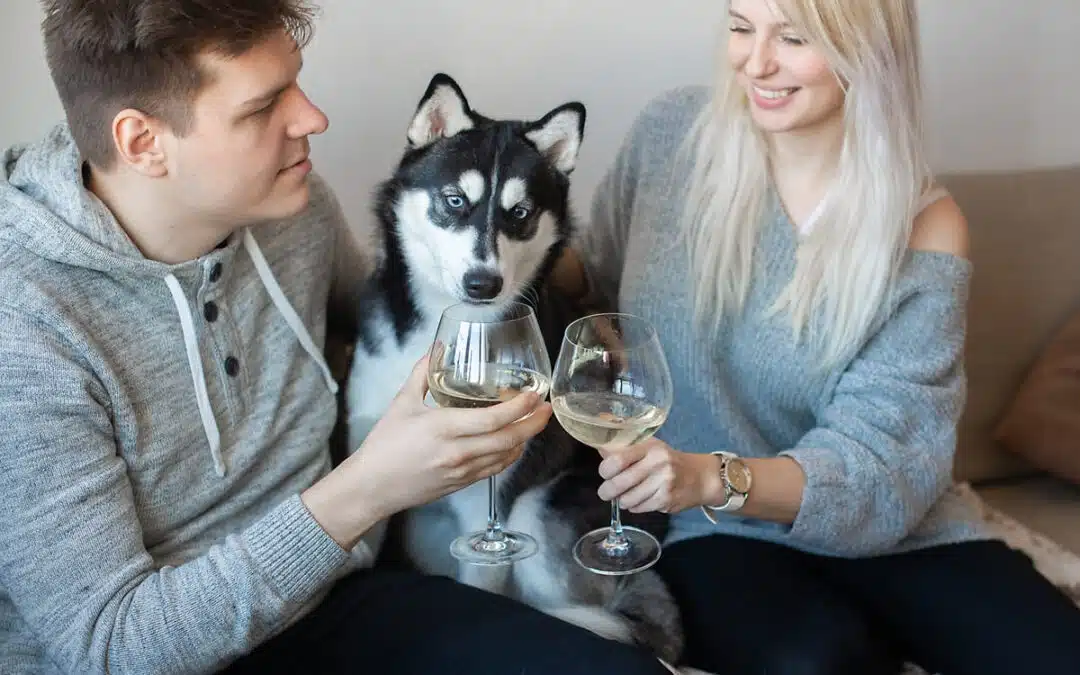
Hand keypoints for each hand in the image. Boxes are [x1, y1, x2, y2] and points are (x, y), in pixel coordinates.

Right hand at [303, 355, 552, 548]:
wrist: (372, 486)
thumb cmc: (384, 445)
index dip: (519, 408)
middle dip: (533, 424)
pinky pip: (495, 469)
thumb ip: (422, 373)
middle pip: (508, 440)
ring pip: (506, 456)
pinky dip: (510, 454)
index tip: (534, 394)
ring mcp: (462, 471)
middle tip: (547, 407)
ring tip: (535, 421)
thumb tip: (437, 348)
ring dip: (525, 439)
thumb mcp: (402, 402)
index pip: (492, 420)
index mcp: (443, 428)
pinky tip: (514, 442)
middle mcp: (457, 452)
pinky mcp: (462, 484)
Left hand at [596, 439, 719, 513]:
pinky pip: (639, 508)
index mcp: (650, 447)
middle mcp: (657, 463)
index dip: (605, 469)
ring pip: (627, 499)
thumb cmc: (669, 460)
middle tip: (605, 492)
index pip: (618, 459)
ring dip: (622, 500)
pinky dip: (634, 507)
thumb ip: (624, 446)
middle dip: (607, 491)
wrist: (701, 477)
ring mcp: (663, 483)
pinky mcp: (666, 500)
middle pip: (619, 482)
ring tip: (625, 496)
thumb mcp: (650, 446)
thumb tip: (599, 445)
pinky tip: (640, 500)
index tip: (604, 473)